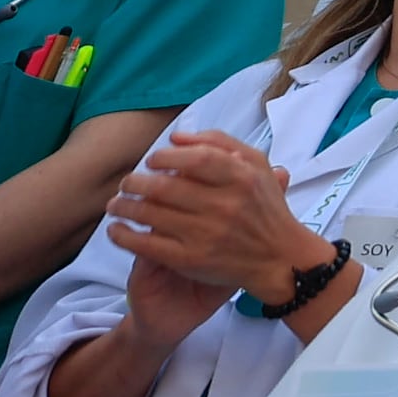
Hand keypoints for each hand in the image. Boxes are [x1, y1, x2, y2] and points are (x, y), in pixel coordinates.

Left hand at [107, 129, 315, 309]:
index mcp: (241, 179)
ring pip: (150, 213)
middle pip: (164, 187)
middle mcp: (224, 205)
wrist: (280, 259)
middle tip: (127, 182)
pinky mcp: (190, 259)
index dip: (165, 157)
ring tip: (116, 203)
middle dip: (135, 181)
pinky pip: (146, 244)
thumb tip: (176, 137)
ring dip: (124, 206)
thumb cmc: (266, 209)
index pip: (194, 159)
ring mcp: (205, 234)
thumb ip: (220, 143)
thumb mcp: (257, 166)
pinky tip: (116, 229)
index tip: (152, 160)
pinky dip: (124, 235)